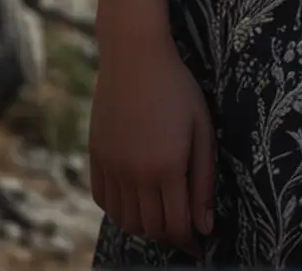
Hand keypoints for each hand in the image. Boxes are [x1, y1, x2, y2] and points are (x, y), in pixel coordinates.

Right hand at [90, 29, 216, 256]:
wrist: (134, 56)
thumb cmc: (177, 88)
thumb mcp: (201, 129)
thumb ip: (204, 180)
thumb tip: (205, 225)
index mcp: (167, 167)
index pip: (177, 225)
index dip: (190, 241)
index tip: (200, 245)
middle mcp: (136, 174)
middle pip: (151, 228)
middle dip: (170, 235)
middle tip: (183, 228)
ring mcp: (112, 167)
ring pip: (126, 220)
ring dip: (145, 227)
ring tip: (161, 216)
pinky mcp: (96, 157)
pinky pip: (104, 201)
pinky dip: (119, 211)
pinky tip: (135, 201)